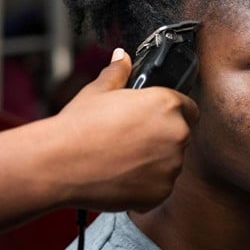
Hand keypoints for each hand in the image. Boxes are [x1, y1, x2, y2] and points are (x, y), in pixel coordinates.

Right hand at [55, 49, 198, 211]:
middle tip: (132, 138)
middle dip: (161, 136)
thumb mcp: (99, 90)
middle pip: (180, 135)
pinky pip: (159, 185)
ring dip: (154, 161)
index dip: (173, 112)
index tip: (156, 118)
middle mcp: (176, 134)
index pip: (189, 108)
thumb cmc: (80, 126)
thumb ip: (118, 72)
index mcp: (167, 104)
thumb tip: (122, 57)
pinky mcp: (161, 192)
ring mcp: (171, 166)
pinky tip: (120, 174)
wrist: (61, 164)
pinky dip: (145, 183)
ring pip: (170, 162)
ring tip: (122, 157)